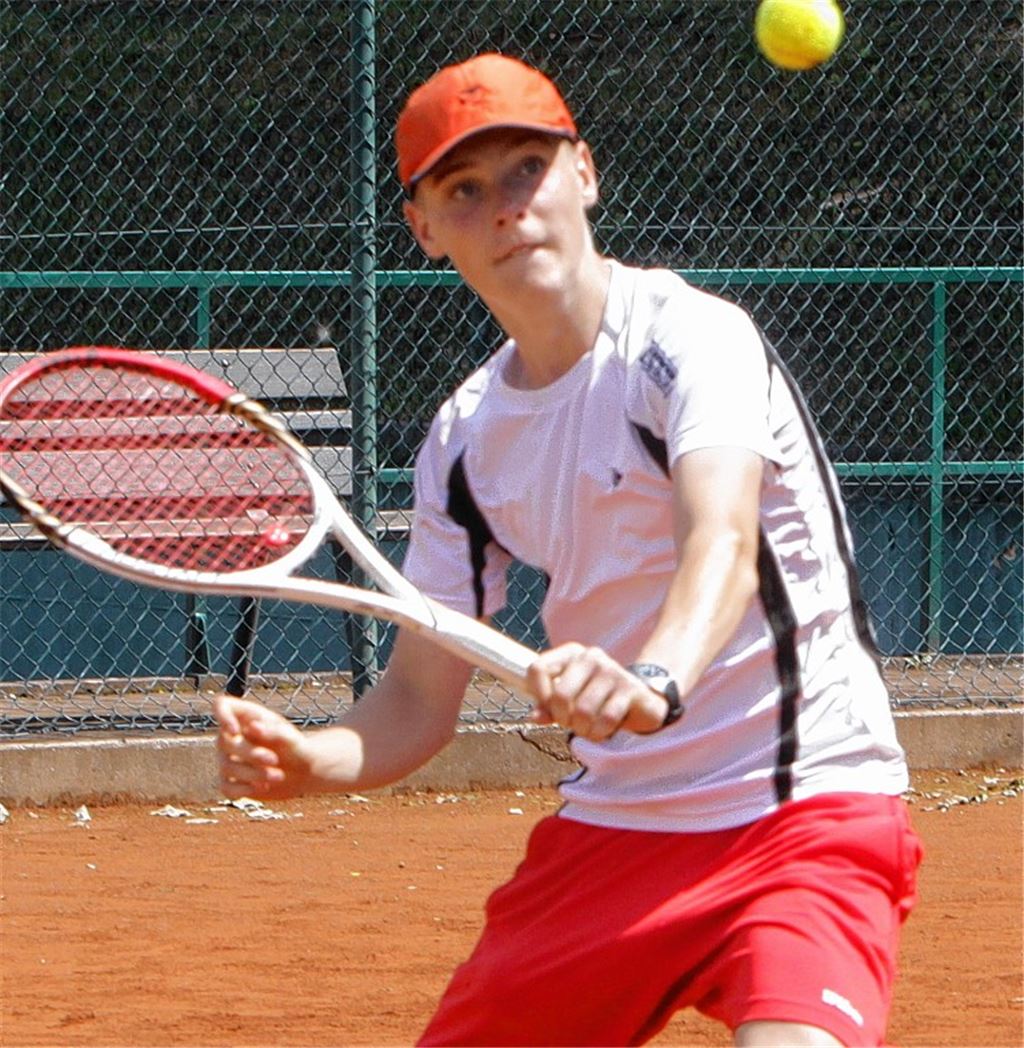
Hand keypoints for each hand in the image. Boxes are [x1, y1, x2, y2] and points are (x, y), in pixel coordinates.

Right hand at [213, 694, 314, 799]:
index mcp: (246, 717)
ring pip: (227, 767)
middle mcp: (232, 736)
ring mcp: (228, 759)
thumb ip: (272, 731)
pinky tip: (264, 788)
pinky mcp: (230, 781)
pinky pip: (226, 787)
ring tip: (279, 776)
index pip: (221, 705)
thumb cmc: (295, 748)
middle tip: (275, 760)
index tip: (235, 730)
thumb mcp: (290, 738)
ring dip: (253, 773)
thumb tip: (252, 727)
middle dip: (250, 753)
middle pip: (224, 742)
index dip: (222, 716)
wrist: (302, 772)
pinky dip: (244, 790)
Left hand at [526, 643, 669, 741]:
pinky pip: (606, 719)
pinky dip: (600, 732)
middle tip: (572, 724)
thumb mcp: (570, 701)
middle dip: (563, 719)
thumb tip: (534, 717)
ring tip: (588, 729)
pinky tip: (602, 731)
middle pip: (560, 695)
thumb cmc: (596, 699)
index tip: (550, 709)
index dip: (539, 696)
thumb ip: (548, 707)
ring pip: (584, 711)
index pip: (537, 669)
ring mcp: (612, 670)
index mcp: (572, 653)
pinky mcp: (630, 688)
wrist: (641, 700)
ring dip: (583, 729)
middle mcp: (591, 656)